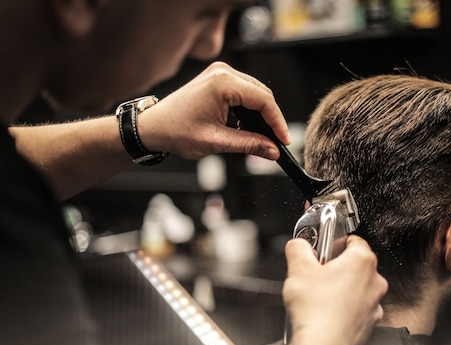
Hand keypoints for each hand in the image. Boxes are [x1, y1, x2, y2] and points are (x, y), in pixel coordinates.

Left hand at [139, 61, 289, 160]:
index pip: (263, 101)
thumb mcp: (216, 142)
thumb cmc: (176, 131)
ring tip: (264, 137)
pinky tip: (250, 126)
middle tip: (276, 143)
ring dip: (262, 115)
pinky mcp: (218, 80)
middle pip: (262, 95)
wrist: (153, 127)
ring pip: (255, 94)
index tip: (283, 141)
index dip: (277, 122)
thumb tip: (272, 150)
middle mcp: (223, 72)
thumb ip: (249, 144)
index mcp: (222, 83)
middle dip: (271, 119)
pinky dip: (250, 109)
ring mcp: (220, 74)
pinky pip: (244, 92)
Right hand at [282, 235, 387, 344]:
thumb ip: (298, 248)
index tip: (322, 250)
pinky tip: (327, 314)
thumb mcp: (298, 268)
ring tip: (319, 298)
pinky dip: (345, 310)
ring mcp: (375, 304)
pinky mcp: (370, 323)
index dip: (334, 243)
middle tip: (316, 275)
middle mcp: (375, 280)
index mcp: (362, 260)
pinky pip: (357, 309)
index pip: (353, 240)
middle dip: (336, 268)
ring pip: (357, 288)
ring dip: (342, 290)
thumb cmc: (316, 310)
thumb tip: (298, 244)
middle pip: (355, 265)